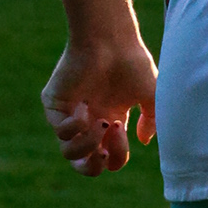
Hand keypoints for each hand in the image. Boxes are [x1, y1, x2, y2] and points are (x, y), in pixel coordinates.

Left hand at [41, 41, 157, 176]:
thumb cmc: (133, 63)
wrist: (111, 40)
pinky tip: (85, 107)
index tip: (124, 130)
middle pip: (84, 164)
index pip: (110, 157)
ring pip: (68, 153)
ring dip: (87, 146)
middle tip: (103, 152)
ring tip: (99, 125)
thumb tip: (143, 141)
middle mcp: (90, 122)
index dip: (118, 155)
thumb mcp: (152, 96)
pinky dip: (75, 126)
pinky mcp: (55, 104)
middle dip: (95, 167)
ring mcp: (70, 114)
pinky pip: (60, 130)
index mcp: (111, 122)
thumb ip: (152, 121)